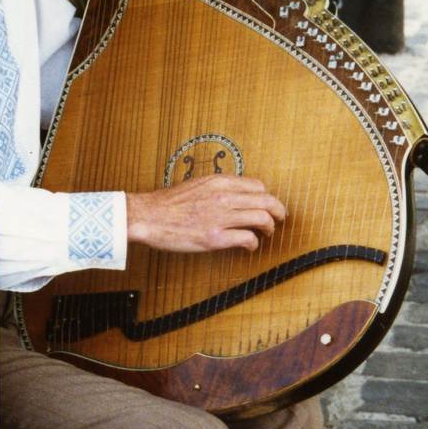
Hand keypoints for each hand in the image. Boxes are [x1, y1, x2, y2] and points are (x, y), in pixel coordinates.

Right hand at [126, 176, 285, 253]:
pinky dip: (254, 243)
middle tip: (279, 219)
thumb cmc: (168, 203)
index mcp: (219, 182)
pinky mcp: (215, 238)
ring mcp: (220, 218)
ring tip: (267, 233)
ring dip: (269, 227)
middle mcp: (224, 197)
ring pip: (262, 218)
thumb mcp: (197, 185)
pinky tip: (250, 246)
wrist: (148, 216)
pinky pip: (247, 238)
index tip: (267, 205)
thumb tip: (235, 196)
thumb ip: (218, 188)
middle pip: (266, 200)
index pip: (258, 185)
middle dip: (278, 211)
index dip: (267, 196)